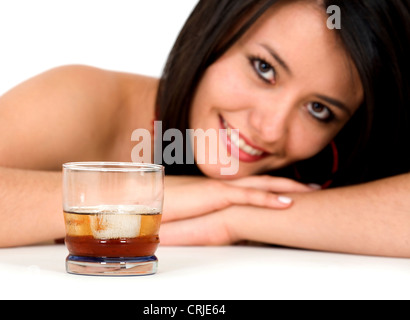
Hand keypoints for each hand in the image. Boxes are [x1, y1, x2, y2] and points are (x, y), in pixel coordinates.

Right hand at [162, 175, 317, 222]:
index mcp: (219, 188)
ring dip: (287, 188)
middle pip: (263, 181)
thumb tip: (215, 220)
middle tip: (311, 187)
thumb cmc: (163, 205)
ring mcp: (221, 188)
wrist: (145, 198)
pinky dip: (269, 199)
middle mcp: (223, 184)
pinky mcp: (216, 195)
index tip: (292, 189)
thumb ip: (206, 212)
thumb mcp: (191, 210)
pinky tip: (287, 202)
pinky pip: (248, 196)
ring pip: (262, 186)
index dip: (273, 186)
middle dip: (289, 183)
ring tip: (310, 192)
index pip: (251, 185)